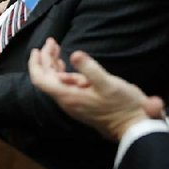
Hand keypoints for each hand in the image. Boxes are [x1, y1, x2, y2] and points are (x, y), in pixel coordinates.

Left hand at [29, 38, 166, 139]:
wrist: (133, 127)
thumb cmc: (122, 105)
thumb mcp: (108, 84)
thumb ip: (90, 69)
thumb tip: (75, 54)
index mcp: (67, 95)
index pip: (40, 79)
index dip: (35, 64)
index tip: (37, 49)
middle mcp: (66, 100)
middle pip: (47, 77)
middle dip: (45, 58)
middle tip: (51, 41)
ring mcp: (73, 101)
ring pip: (55, 80)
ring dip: (53, 63)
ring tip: (55, 47)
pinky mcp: (81, 102)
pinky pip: (65, 84)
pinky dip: (62, 71)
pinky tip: (66, 64)